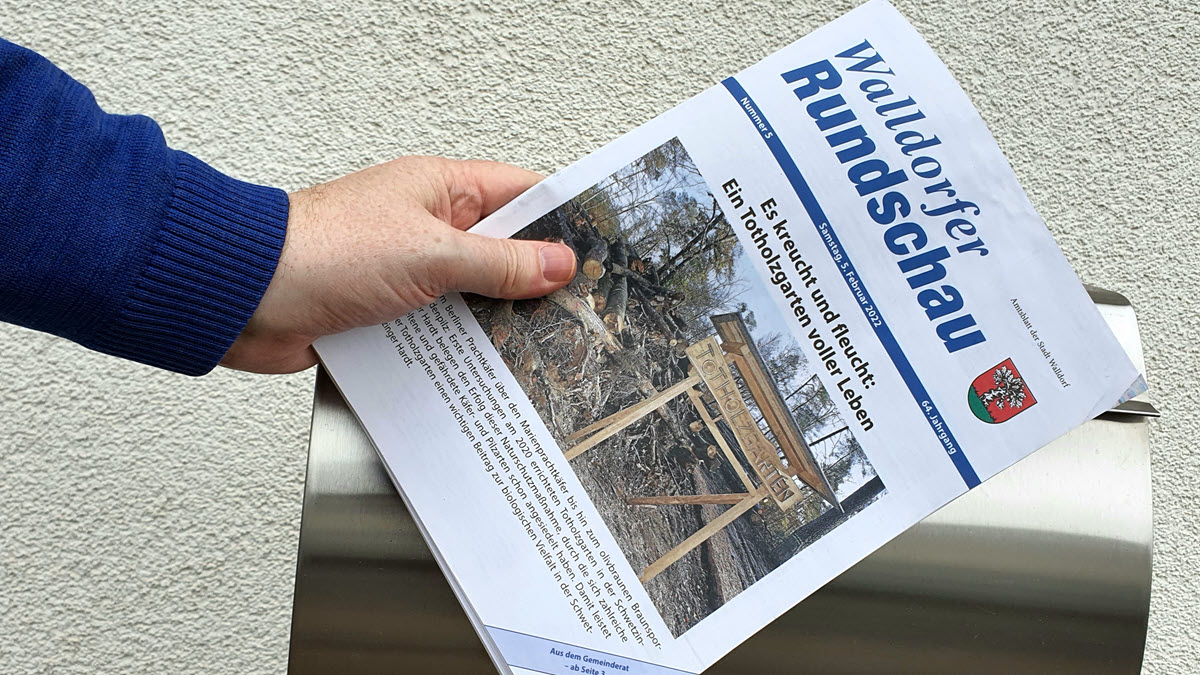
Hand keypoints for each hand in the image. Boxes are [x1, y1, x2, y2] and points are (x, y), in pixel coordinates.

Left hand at [221, 156, 576, 373]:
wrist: (244, 298)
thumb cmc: (322, 252)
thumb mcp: (431, 253)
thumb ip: (498, 262)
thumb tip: (556, 263)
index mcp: (440, 190)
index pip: (520, 195)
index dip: (561, 220)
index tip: (599, 249)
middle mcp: (426, 228)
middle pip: (501, 252)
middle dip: (535, 281)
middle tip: (580, 310)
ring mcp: (407, 274)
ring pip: (472, 298)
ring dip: (497, 322)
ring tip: (544, 349)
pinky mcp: (387, 315)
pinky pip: (439, 331)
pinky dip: (460, 350)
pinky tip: (486, 372)